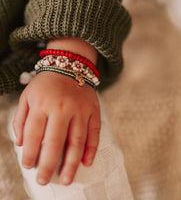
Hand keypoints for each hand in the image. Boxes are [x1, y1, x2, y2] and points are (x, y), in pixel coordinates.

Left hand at [12, 71, 100, 185]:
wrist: (69, 65)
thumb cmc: (46, 84)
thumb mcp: (27, 96)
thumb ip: (21, 119)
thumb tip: (20, 144)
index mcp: (42, 104)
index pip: (34, 135)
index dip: (30, 154)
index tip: (29, 166)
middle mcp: (62, 107)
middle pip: (55, 143)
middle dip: (49, 165)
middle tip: (45, 180)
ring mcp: (80, 109)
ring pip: (77, 141)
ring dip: (72, 163)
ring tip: (67, 180)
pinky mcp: (94, 110)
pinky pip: (94, 132)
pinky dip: (91, 149)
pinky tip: (86, 162)